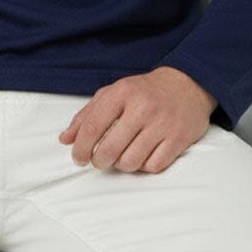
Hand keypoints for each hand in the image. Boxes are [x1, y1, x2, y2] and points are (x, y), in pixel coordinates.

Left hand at [58, 66, 217, 174]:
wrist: (187, 84)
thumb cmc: (144, 91)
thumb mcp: (113, 93)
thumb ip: (86, 115)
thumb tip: (65, 139)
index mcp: (121, 92)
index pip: (91, 127)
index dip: (80, 148)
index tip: (79, 158)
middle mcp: (142, 107)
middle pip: (109, 150)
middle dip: (100, 161)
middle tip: (101, 160)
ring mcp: (162, 123)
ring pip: (130, 162)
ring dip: (122, 164)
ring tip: (124, 154)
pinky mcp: (179, 138)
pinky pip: (153, 167)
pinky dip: (144, 166)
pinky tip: (144, 154)